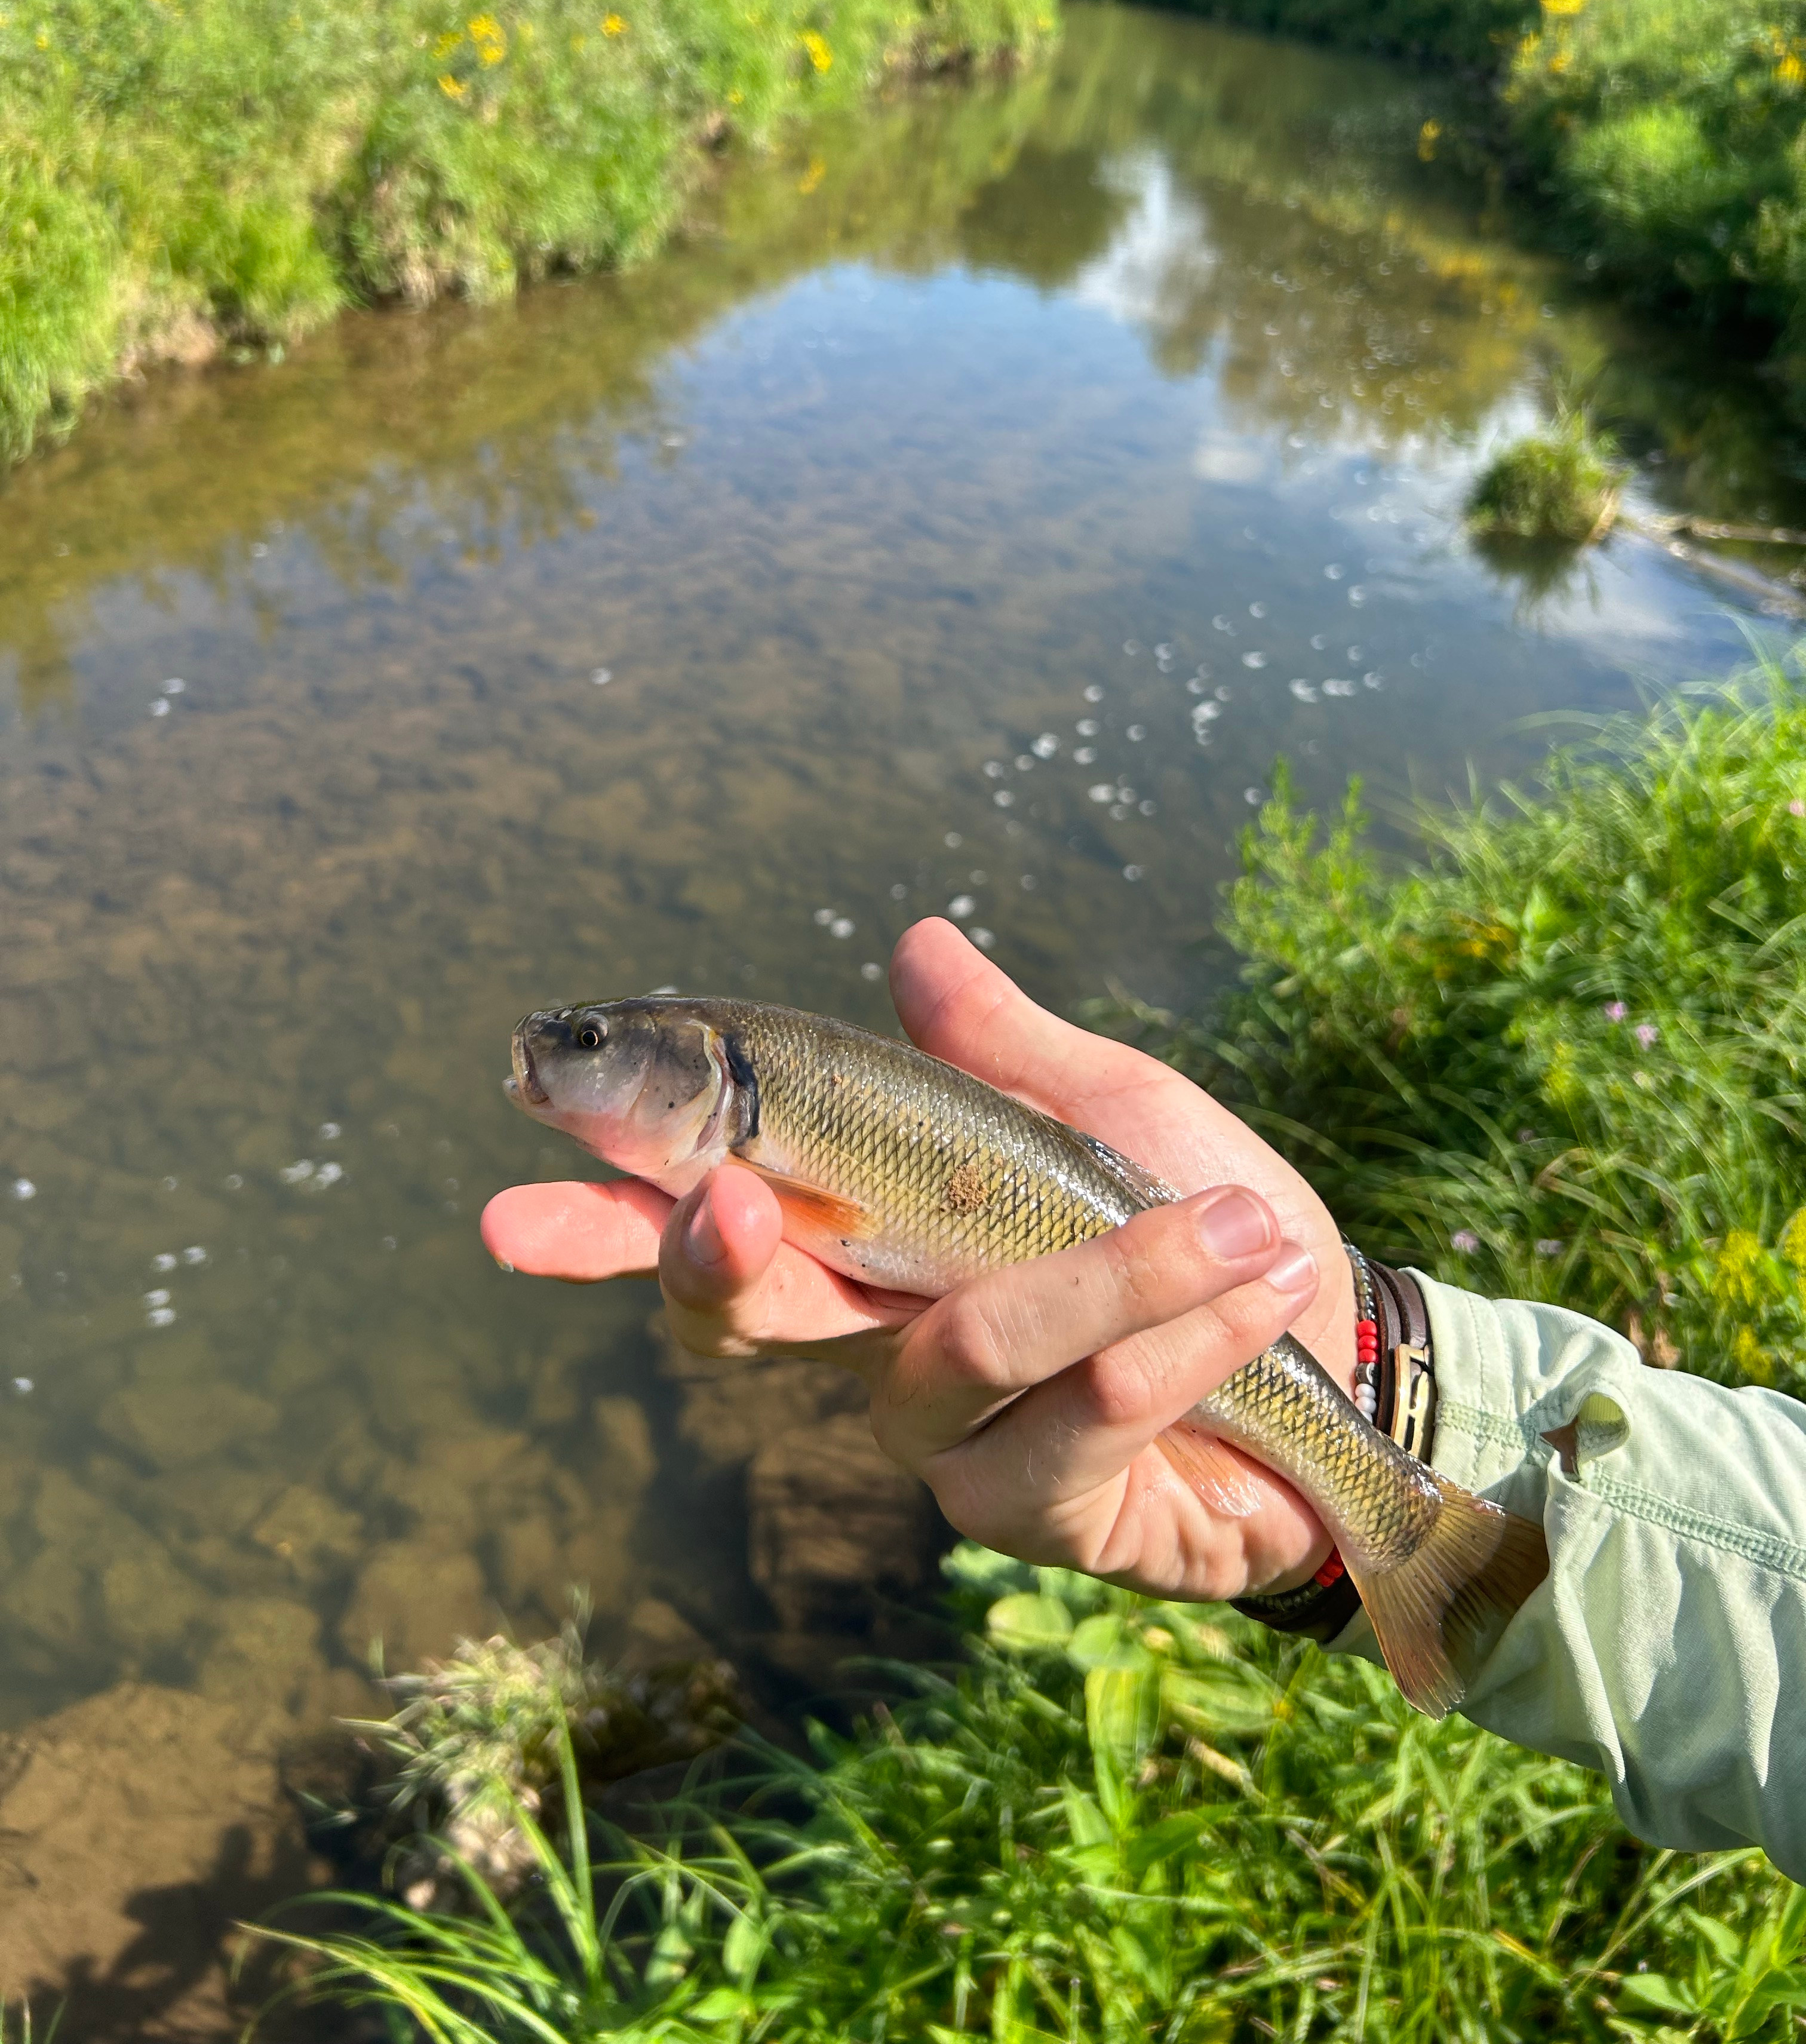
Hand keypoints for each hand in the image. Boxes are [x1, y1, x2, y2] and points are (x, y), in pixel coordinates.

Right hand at [482, 919, 1354, 1599]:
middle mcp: (887, 1340)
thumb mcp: (1117, 1112)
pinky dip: (1173, 1339)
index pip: (716, 1214)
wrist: (1353, 1354)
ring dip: (1102, 1280)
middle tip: (731, 1203)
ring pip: (950, 1358)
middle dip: (714, 1261)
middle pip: (740, 1320)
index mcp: (884, 1234)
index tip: (515, 1163)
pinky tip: (1254, 1292)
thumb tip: (914, 936)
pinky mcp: (1039, 1514)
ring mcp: (955, 1440)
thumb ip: (1004, 1046)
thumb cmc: (1222, 1221)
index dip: (607, 1203)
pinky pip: (1072, 1421)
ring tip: (1239, 1224)